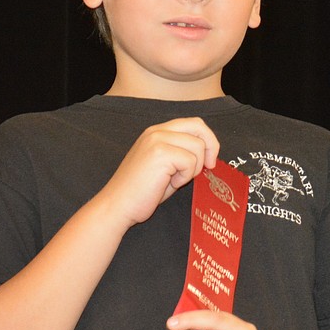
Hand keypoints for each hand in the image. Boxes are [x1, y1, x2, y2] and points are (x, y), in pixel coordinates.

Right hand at [96, 118, 218, 229]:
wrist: (118, 206)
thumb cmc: (143, 192)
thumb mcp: (166, 166)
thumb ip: (183, 153)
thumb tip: (210, 154)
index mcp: (157, 132)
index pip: (193, 123)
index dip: (208, 139)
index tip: (210, 159)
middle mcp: (156, 131)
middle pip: (198, 126)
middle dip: (211, 147)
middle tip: (209, 167)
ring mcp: (157, 140)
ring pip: (197, 147)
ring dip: (193, 168)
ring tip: (175, 179)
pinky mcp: (160, 153)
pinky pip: (190, 162)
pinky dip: (185, 177)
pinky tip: (169, 183)